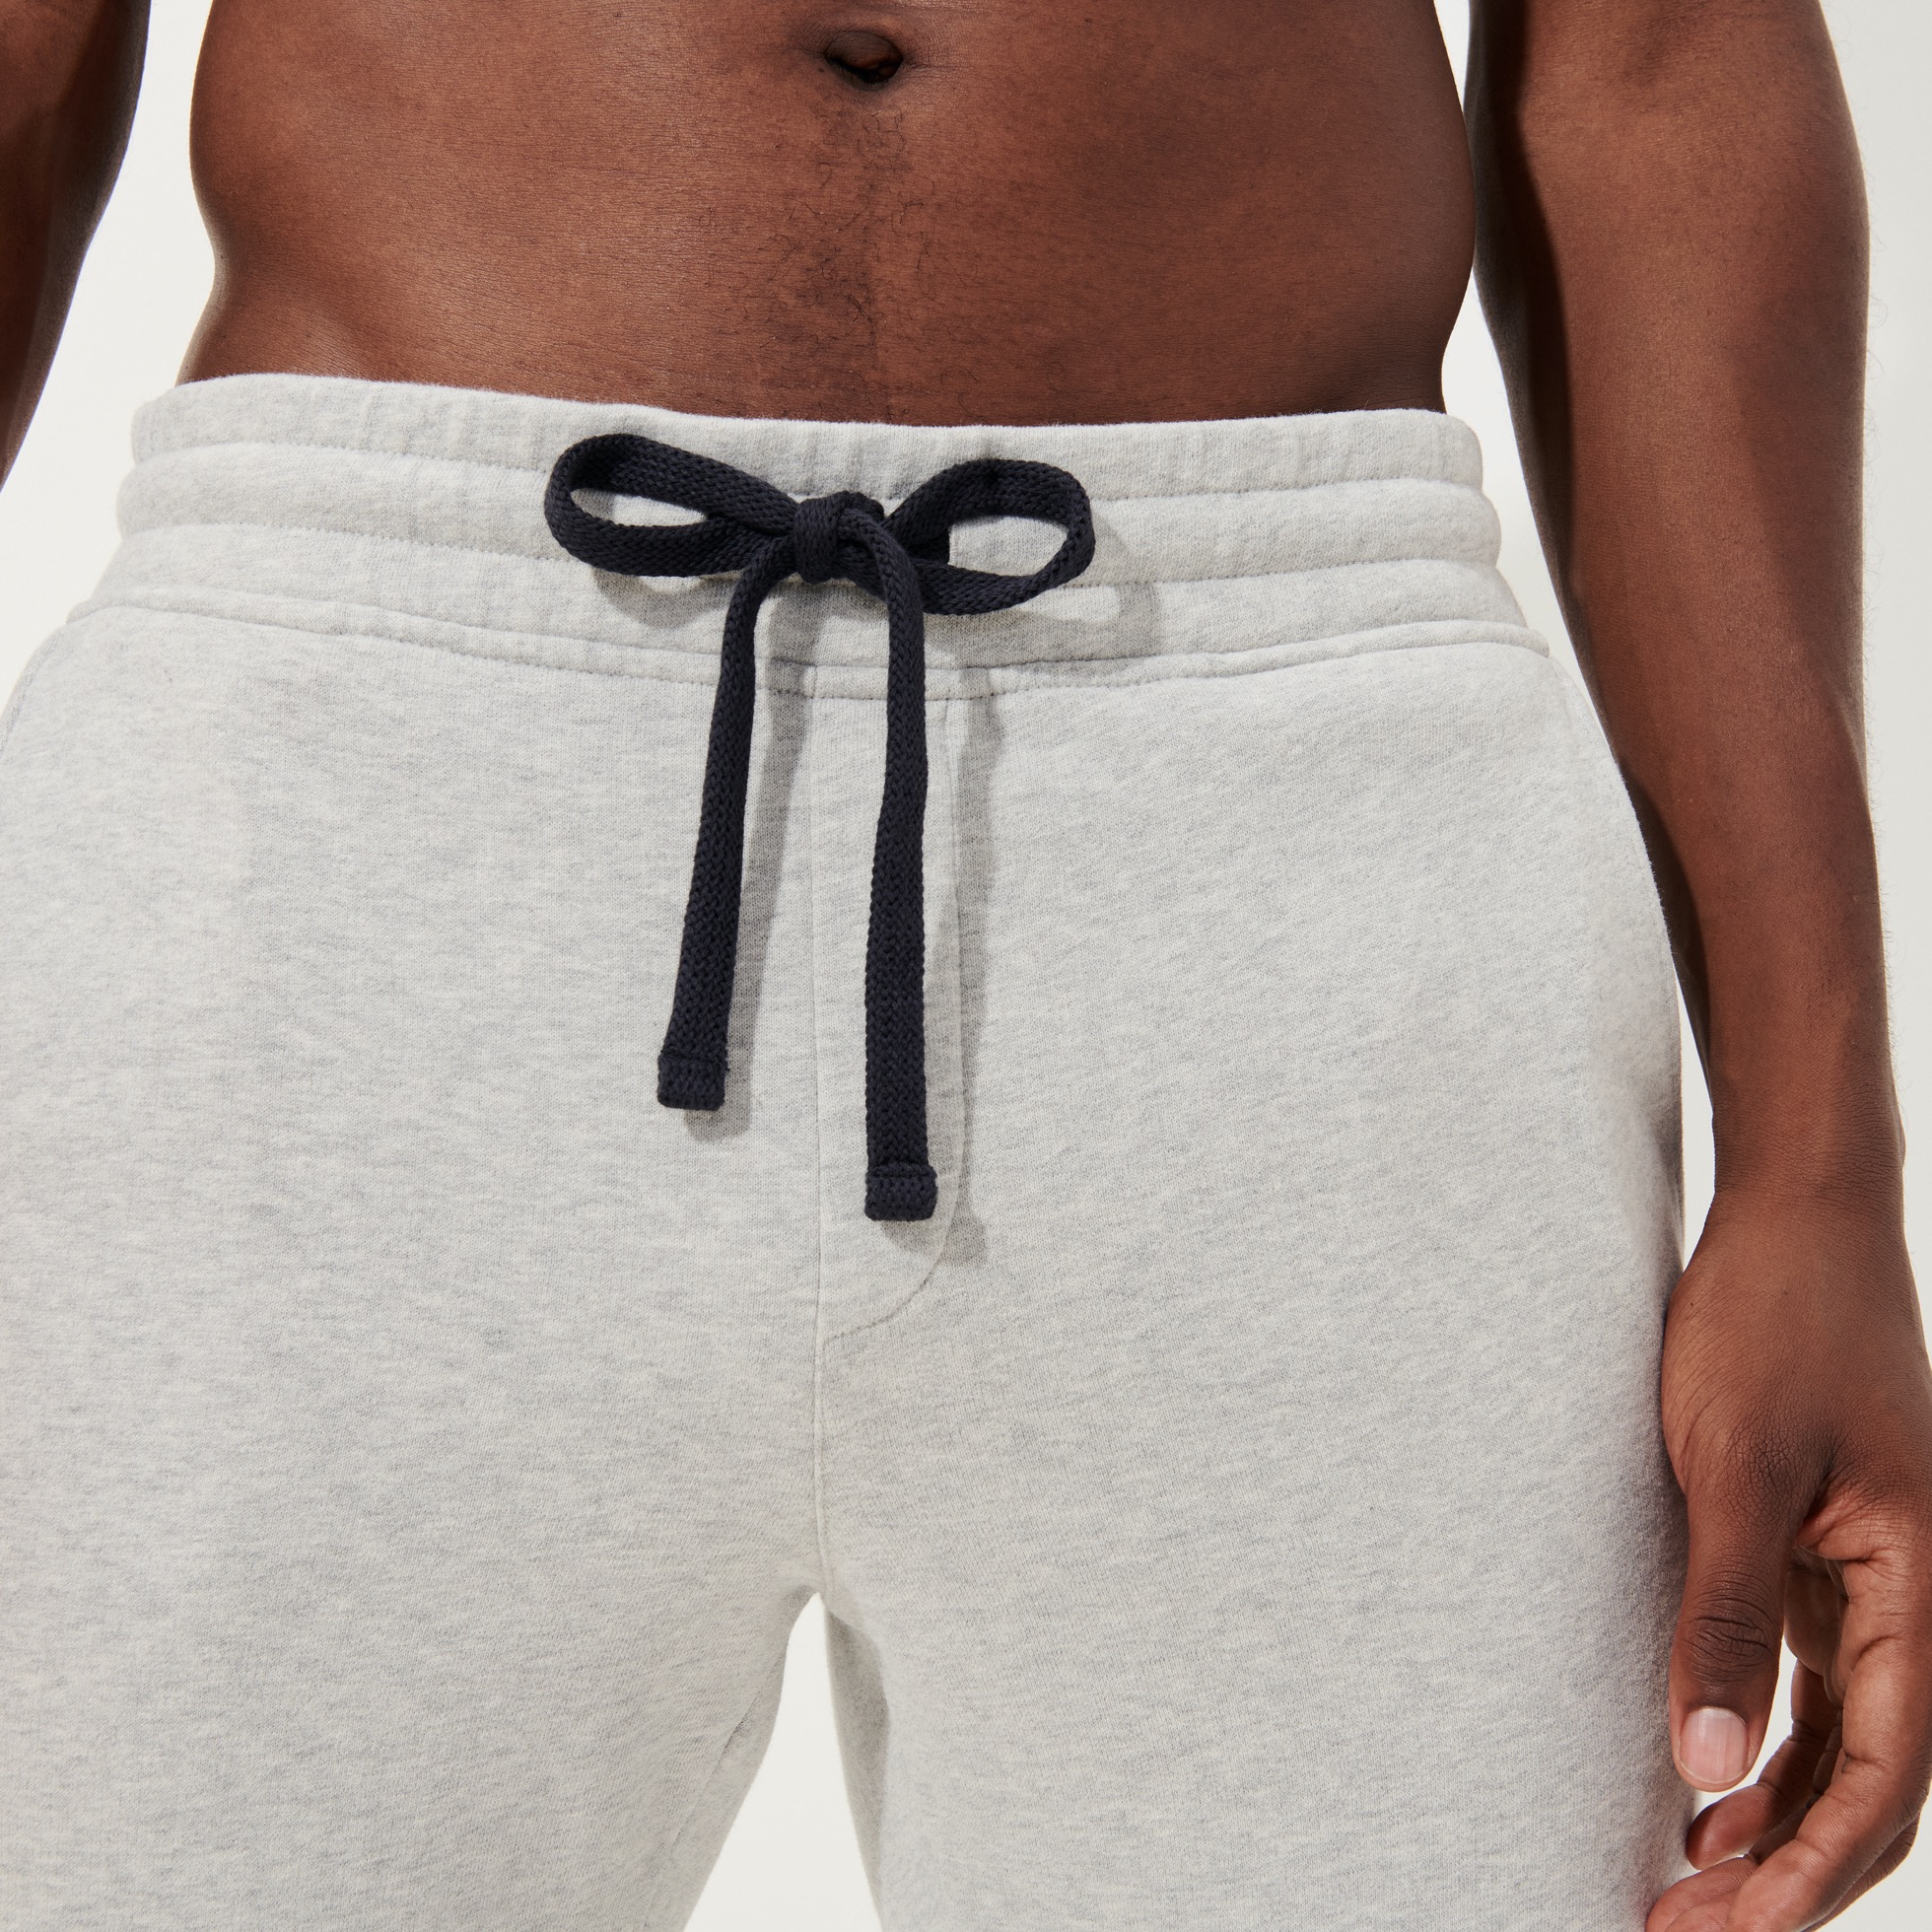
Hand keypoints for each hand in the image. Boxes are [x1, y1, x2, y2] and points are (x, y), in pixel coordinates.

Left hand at [1648, 1185, 1931, 1931]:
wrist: (1795, 1215)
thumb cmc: (1771, 1320)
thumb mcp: (1733, 1464)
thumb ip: (1725, 1610)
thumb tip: (1702, 1763)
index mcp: (1924, 1590)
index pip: (1883, 1781)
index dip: (1807, 1874)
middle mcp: (1915, 1601)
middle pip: (1868, 1783)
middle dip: (1785, 1874)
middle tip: (1678, 1931)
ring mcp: (1873, 1579)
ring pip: (1840, 1742)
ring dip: (1771, 1819)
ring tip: (1684, 1885)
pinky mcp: (1826, 1550)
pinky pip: (1812, 1680)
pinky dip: (1762, 1744)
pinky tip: (1705, 1787)